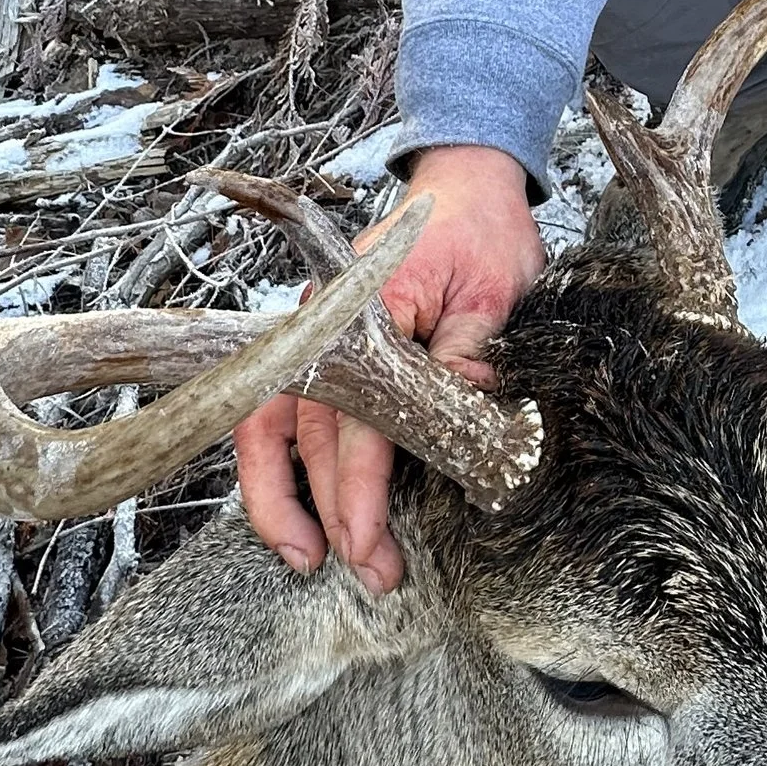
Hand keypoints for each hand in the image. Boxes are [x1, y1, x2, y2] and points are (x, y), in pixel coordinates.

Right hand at [232, 145, 543, 587]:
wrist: (464, 193)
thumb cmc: (483, 238)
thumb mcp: (497, 289)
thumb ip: (474, 345)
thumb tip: (466, 401)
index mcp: (372, 307)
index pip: (357, 416)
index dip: (359, 488)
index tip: (368, 542)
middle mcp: (326, 326)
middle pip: (308, 434)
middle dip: (331, 513)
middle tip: (372, 572)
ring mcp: (314, 339)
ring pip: (269, 428)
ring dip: (283, 499)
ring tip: (310, 557)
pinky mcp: (319, 354)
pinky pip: (283, 419)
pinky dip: (283, 469)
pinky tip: (302, 515)